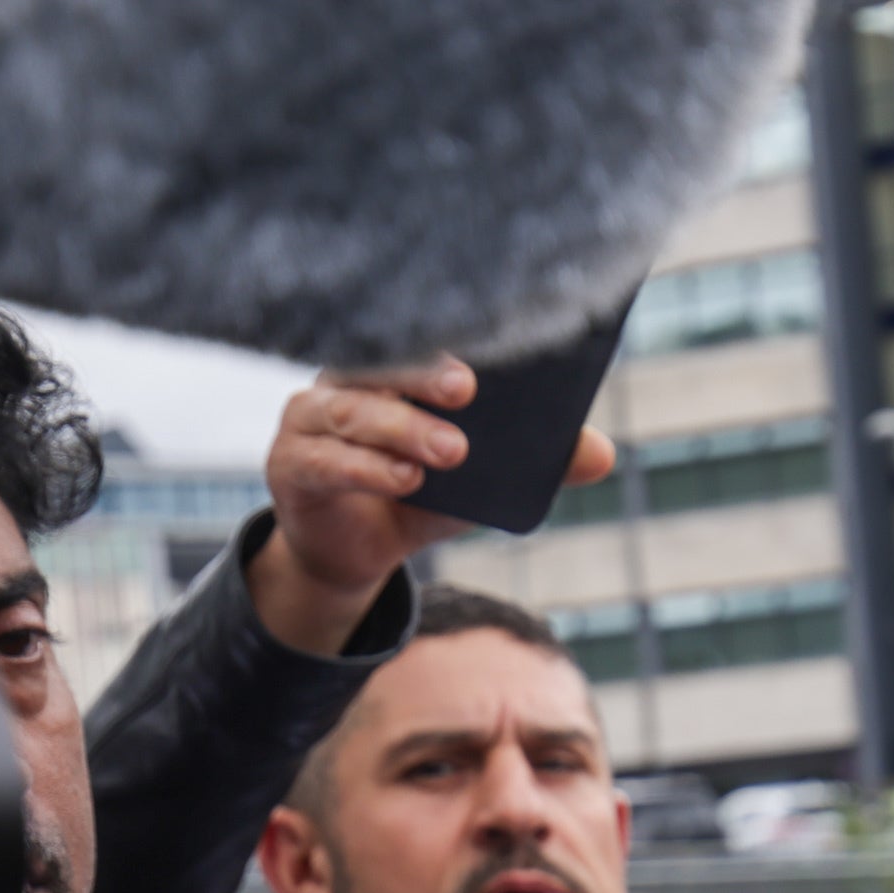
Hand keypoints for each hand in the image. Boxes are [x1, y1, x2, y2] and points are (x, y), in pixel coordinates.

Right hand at [249, 359, 615, 657]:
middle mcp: (342, 384)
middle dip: (423, 374)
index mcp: (387, 370)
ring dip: (402, 427)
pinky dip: (368, 468)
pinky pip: (327, 460)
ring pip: (352, 411)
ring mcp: (308, 421)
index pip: (411, 340)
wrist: (354, 552)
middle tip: (468, 388)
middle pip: (378, 365)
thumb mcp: (478, 483)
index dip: (444, 341)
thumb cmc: (414, 496)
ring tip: (451, 451)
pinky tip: (406, 478)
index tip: (484, 351)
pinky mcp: (290, 466)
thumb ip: (529, 465)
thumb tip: (602, 454)